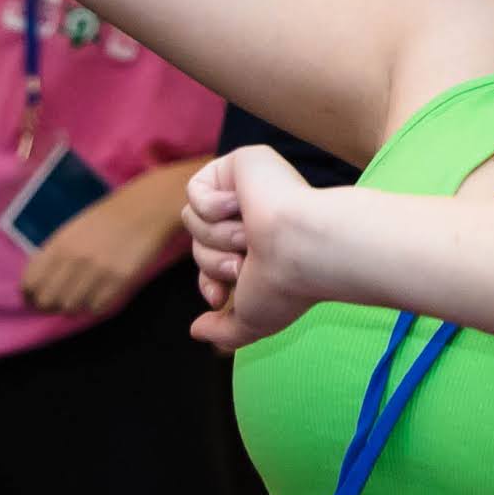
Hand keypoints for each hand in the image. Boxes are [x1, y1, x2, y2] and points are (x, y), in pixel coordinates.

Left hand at [20, 157, 197, 317]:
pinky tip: (97, 295)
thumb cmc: (106, 219)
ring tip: (79, 296)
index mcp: (59, 244)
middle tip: (56, 302)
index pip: (30, 282)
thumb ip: (53, 255)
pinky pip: (96, 308)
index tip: (33, 298)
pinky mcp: (119, 281)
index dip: (29, 295)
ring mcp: (97, 271)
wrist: (144, 211)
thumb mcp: (71, 230)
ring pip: (70, 307)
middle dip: (48, 305)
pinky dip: (94, 306)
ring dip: (72, 306)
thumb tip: (37, 284)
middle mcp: (75, 259)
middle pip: (47, 300)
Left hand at [181, 145, 343, 349]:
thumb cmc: (286, 284)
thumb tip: (197, 331)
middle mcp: (258, 217)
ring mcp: (251, 188)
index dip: (207, 280)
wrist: (301, 248)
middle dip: (213, 260)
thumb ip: (225, 331)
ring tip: (251, 236)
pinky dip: (212, 206)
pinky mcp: (244, 163)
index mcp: (263, 247)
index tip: (219, 296)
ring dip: (216, 236)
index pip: (210, 263)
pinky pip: (194, 190)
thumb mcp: (253, 319)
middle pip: (196, 242)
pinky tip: (244, 206)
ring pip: (192, 219)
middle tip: (245, 262)